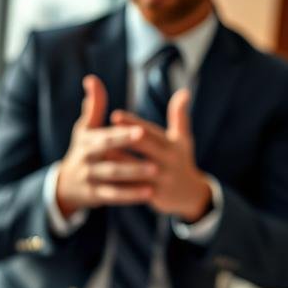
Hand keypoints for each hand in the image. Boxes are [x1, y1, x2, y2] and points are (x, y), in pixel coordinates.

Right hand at [54, 75, 149, 217]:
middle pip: (108, 153)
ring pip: (113, 176)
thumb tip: (91, 79)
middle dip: (126, 147)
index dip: (121, 132)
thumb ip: (93, 106)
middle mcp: (86, 158)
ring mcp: (90, 178)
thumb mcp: (84, 129)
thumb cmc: (83, 150)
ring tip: (155, 170)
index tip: (140, 128)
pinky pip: (113, 195)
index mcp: (87, 140)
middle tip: (147, 142)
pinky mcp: (94, 195)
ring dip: (133, 173)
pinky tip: (148, 193)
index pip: (106, 136)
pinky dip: (130, 195)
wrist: (65, 185)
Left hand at [108, 88, 211, 221]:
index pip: (150, 132)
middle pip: (145, 148)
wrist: (189, 194)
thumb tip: (184, 92)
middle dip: (125, 139)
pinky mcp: (155, 196)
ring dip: (118, 160)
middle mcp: (169, 161)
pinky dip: (120, 182)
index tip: (114, 115)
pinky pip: (134, 188)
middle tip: (102, 132)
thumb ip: (180, 116)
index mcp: (173, 145)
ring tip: (99, 153)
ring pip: (137, 169)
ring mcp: (162, 179)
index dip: (133, 124)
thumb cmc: (180, 160)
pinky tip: (104, 177)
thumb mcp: (183, 139)